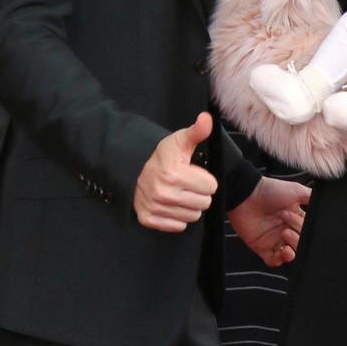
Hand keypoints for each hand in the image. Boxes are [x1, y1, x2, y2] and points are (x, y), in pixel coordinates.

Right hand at [134, 112, 217, 232]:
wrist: (135, 168)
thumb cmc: (163, 156)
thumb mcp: (180, 140)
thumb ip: (197, 131)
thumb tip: (206, 119)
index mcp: (174, 174)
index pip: (211, 187)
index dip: (206, 179)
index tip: (195, 173)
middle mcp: (164, 193)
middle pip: (204, 203)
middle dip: (200, 193)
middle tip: (188, 184)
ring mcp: (155, 207)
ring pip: (193, 216)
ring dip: (190, 206)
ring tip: (180, 193)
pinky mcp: (149, 219)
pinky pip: (178, 226)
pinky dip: (177, 217)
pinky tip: (171, 204)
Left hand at [229, 176, 310, 267]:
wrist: (247, 194)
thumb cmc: (270, 190)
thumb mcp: (297, 190)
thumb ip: (312, 199)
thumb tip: (327, 208)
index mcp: (296, 219)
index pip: (308, 232)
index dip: (306, 228)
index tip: (301, 218)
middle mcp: (286, 230)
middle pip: (301, 244)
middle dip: (297, 235)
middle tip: (285, 220)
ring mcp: (274, 240)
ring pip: (290, 255)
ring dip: (292, 249)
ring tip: (284, 234)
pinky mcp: (262, 248)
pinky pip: (274, 262)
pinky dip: (280, 260)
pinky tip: (282, 252)